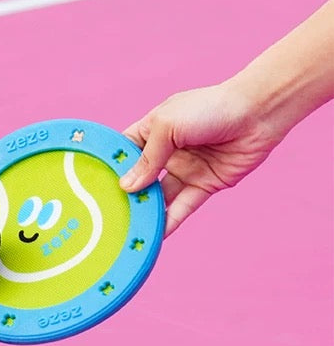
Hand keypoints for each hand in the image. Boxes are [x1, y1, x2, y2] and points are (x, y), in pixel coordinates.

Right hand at [119, 82, 282, 236]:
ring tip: (126, 231)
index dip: (108, 166)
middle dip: (124, 196)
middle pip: (139, 179)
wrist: (257, 113)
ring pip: (159, 197)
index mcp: (153, 130)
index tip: (88, 186)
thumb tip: (126, 187)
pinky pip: (181, 208)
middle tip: (104, 216)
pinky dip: (169, 222)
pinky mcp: (204, 185)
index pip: (123, 151)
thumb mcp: (169, 126)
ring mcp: (185, 169)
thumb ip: (147, 158)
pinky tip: (154, 236)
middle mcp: (167, 151)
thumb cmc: (211, 108)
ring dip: (145, 213)